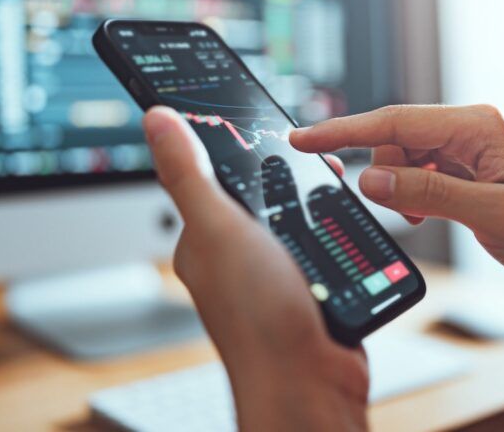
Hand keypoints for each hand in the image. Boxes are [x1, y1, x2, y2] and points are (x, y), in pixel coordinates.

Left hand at [143, 106, 367, 430]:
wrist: (310, 385)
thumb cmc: (256, 319)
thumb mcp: (219, 229)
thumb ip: (190, 174)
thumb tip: (156, 119)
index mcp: (204, 238)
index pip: (211, 175)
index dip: (234, 144)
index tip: (258, 120)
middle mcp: (237, 254)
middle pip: (261, 192)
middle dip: (287, 171)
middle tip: (313, 160)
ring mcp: (275, 272)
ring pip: (297, 215)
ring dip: (317, 200)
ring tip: (335, 187)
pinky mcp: (310, 286)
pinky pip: (324, 243)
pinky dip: (338, 229)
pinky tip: (347, 223)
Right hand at [291, 105, 503, 286]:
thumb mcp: (489, 215)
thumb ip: (427, 193)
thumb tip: (370, 179)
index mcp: (479, 126)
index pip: (397, 120)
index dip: (346, 131)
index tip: (305, 138)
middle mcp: (471, 129)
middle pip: (397, 137)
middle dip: (382, 173)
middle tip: (394, 210)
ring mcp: (467, 148)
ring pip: (404, 156)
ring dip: (399, 187)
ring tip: (420, 217)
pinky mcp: (465, 169)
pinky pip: (418, 172)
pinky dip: (410, 193)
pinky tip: (424, 213)